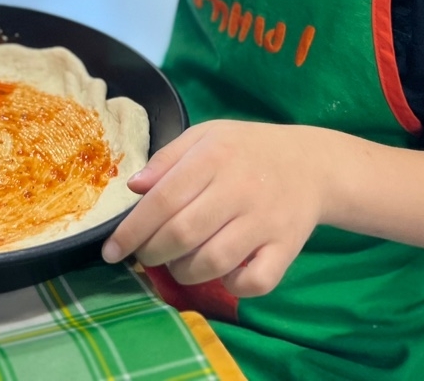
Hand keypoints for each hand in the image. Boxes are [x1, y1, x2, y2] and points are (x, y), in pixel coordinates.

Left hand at [102, 120, 327, 297]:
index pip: (163, 200)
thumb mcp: (206, 136)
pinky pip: (255, 282)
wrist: (311, 164)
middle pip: (183, 234)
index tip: (112, 251)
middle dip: (153, 253)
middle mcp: (240, 188)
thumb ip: (168, 159)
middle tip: (146, 256)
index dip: (132, 230)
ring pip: (213, 263)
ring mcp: (265, 221)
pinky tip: (222, 275)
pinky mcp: (287, 248)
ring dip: (183, 273)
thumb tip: (133, 187)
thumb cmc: (247, 150)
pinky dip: (232, 287)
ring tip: (177, 264)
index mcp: (215, 157)